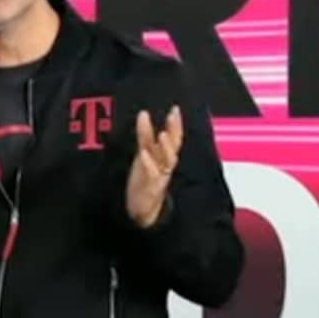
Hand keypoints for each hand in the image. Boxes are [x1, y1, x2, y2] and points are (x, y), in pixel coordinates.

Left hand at [126, 106, 181, 227]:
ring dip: (165, 147)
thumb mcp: (145, 154)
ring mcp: (159, 176)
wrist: (143, 208)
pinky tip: (144, 154)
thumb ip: (145, 135)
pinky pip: (152, 175)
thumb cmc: (146, 178)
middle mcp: (165, 165)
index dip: (175, 124)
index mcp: (165, 157)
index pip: (174, 138)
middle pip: (173, 146)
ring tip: (162, 134)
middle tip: (173, 115)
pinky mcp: (151, 188)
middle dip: (175, 130)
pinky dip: (149, 164)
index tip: (175, 109)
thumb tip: (144, 114)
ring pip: (167, 161)